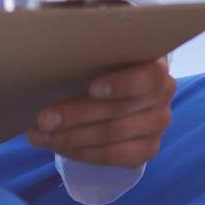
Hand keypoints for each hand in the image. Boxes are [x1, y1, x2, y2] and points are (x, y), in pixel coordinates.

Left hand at [27, 58, 175, 166]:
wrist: (120, 92)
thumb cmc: (104, 65)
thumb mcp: (102, 53)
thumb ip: (90, 51)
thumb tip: (52, 47)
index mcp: (154, 62)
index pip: (147, 77)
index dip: (120, 84)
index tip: (91, 88)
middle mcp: (164, 93)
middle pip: (119, 110)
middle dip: (76, 115)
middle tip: (44, 119)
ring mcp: (158, 123)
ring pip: (112, 136)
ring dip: (71, 137)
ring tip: (41, 136)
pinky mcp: (149, 148)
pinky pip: (113, 157)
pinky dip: (82, 153)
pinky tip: (59, 147)